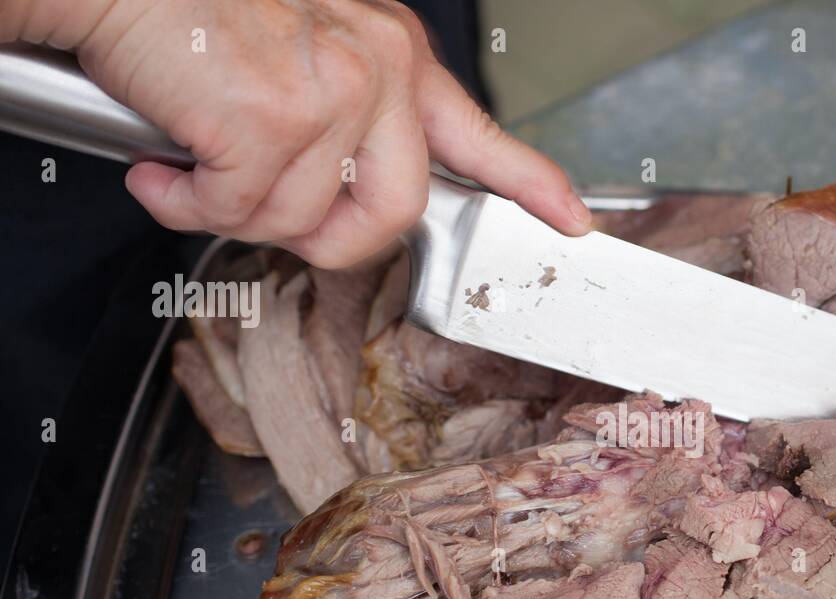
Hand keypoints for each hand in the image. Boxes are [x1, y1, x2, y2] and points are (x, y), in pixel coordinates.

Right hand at [7, 0, 591, 266]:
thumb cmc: (195, 12)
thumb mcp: (306, 50)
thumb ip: (348, 122)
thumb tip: (339, 200)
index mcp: (393, 56)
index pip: (480, 136)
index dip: (532, 185)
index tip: (571, 220)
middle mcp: (377, 70)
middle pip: (395, 215)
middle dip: (327, 240)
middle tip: (268, 208)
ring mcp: (331, 93)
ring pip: (300, 224)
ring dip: (231, 210)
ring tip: (194, 157)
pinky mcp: (273, 118)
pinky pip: (239, 214)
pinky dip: (187, 204)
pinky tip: (166, 162)